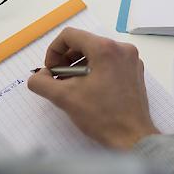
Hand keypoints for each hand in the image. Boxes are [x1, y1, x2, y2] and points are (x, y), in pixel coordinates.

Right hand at [28, 28, 159, 149]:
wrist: (132, 137)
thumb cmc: (101, 116)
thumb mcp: (64, 98)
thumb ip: (41, 82)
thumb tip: (38, 76)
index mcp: (106, 49)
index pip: (70, 35)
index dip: (54, 51)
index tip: (50, 70)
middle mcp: (122, 49)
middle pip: (85, 43)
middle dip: (66, 60)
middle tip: (58, 80)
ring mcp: (132, 61)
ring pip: (97, 53)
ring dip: (79, 66)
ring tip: (72, 86)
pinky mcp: (135, 72)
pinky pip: (110, 63)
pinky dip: (95, 71)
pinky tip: (89, 90)